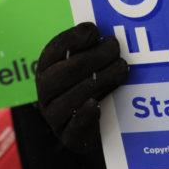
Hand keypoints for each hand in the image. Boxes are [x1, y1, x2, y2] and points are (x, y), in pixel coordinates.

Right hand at [36, 22, 127, 152]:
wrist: (101, 124)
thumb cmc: (96, 82)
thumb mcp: (91, 62)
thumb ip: (93, 47)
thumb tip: (107, 37)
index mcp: (48, 69)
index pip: (53, 50)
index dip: (72, 38)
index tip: (93, 30)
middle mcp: (46, 93)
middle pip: (64, 73)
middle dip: (92, 57)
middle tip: (115, 48)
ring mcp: (55, 117)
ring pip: (71, 99)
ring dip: (99, 80)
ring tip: (121, 68)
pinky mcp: (70, 138)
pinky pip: (73, 129)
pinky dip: (84, 115)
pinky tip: (96, 104)